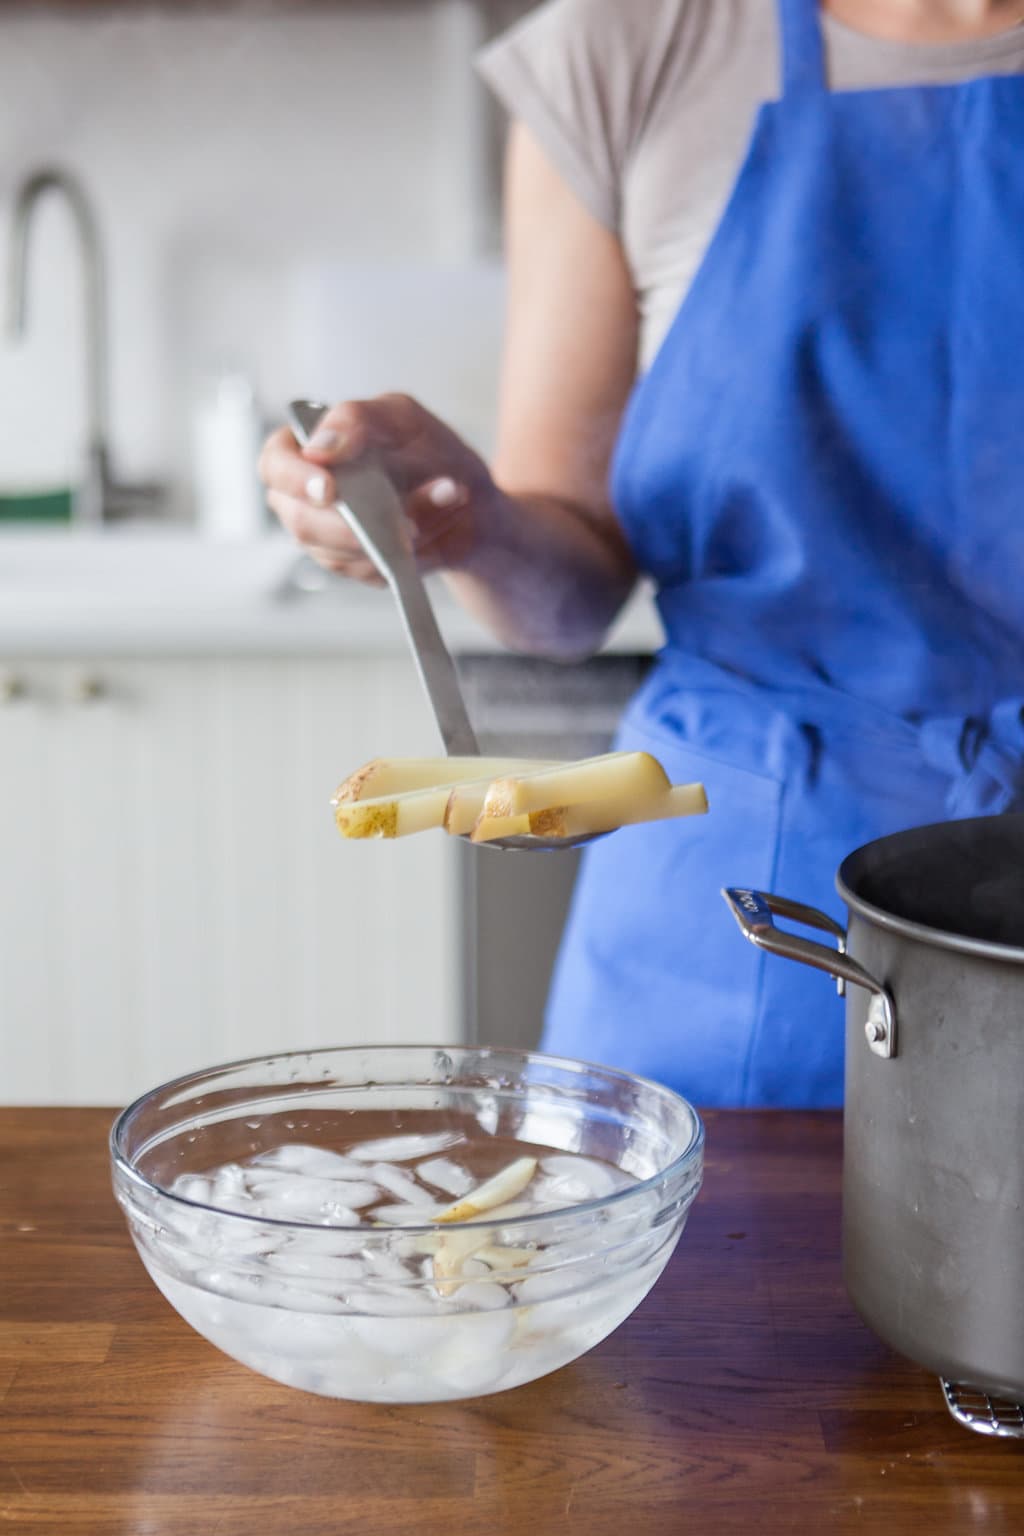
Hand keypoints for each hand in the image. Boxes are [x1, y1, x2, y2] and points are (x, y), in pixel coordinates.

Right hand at [259, 394, 492, 584]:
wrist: (467, 500)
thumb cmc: (427, 451)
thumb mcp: (400, 417)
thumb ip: (357, 419)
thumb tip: (320, 447)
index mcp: (306, 448)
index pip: (274, 464)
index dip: (294, 479)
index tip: (329, 490)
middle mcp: (305, 496)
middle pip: (301, 521)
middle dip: (355, 525)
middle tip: (405, 519)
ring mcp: (326, 537)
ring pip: (337, 554)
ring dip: (390, 537)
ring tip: (429, 515)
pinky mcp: (353, 566)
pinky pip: (366, 572)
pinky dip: (401, 555)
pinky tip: (424, 536)